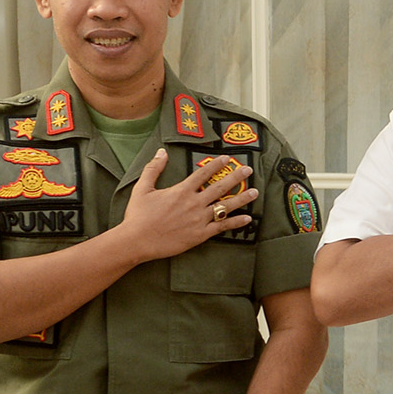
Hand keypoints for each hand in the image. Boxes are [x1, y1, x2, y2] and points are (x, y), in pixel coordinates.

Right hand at [117, 150, 257, 261]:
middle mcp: (194, 203)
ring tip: (255, 192)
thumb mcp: (142, 188)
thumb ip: (153, 169)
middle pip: (220, 187)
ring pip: (225, 206)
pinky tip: (248, 219)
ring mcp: (199, 219)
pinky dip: (236, 223)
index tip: (227, 158)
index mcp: (181, 191)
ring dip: (242, 198)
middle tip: (248, 169)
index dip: (216, 165)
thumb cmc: (138, 215)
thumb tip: (161, 152)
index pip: (203, 173)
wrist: (137, 241)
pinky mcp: (200, 235)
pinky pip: (221, 227)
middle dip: (236, 177)